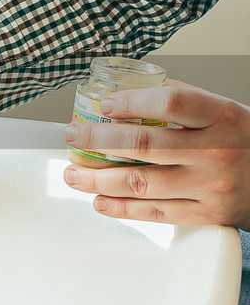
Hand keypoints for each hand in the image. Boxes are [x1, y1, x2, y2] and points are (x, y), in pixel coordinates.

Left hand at [63, 80, 249, 227]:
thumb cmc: (244, 140)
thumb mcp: (224, 111)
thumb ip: (181, 100)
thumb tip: (127, 90)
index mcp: (222, 117)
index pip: (170, 103)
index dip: (131, 103)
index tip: (103, 104)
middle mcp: (216, 152)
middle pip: (144, 145)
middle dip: (97, 140)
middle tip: (73, 136)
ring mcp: (211, 186)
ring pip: (142, 182)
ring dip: (98, 178)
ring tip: (74, 172)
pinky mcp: (206, 214)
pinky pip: (155, 212)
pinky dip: (121, 207)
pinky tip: (99, 200)